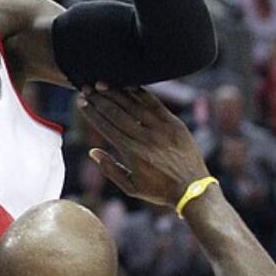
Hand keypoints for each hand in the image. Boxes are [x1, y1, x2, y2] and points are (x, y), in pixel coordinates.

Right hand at [79, 88, 208, 207]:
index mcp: (132, 153)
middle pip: (116, 113)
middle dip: (99, 100)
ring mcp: (161, 129)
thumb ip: (110, 169)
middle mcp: (145, 138)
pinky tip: (128, 86)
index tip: (82, 103)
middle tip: (86, 89)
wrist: (193, 189)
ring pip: (134, 105)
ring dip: (116, 93)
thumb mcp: (131, 188)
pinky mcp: (175, 123)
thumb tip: (92, 152)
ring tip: (101, 84)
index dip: (92, 113)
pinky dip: (140, 93)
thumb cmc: (160, 191)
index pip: (107, 127)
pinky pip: (155, 104)